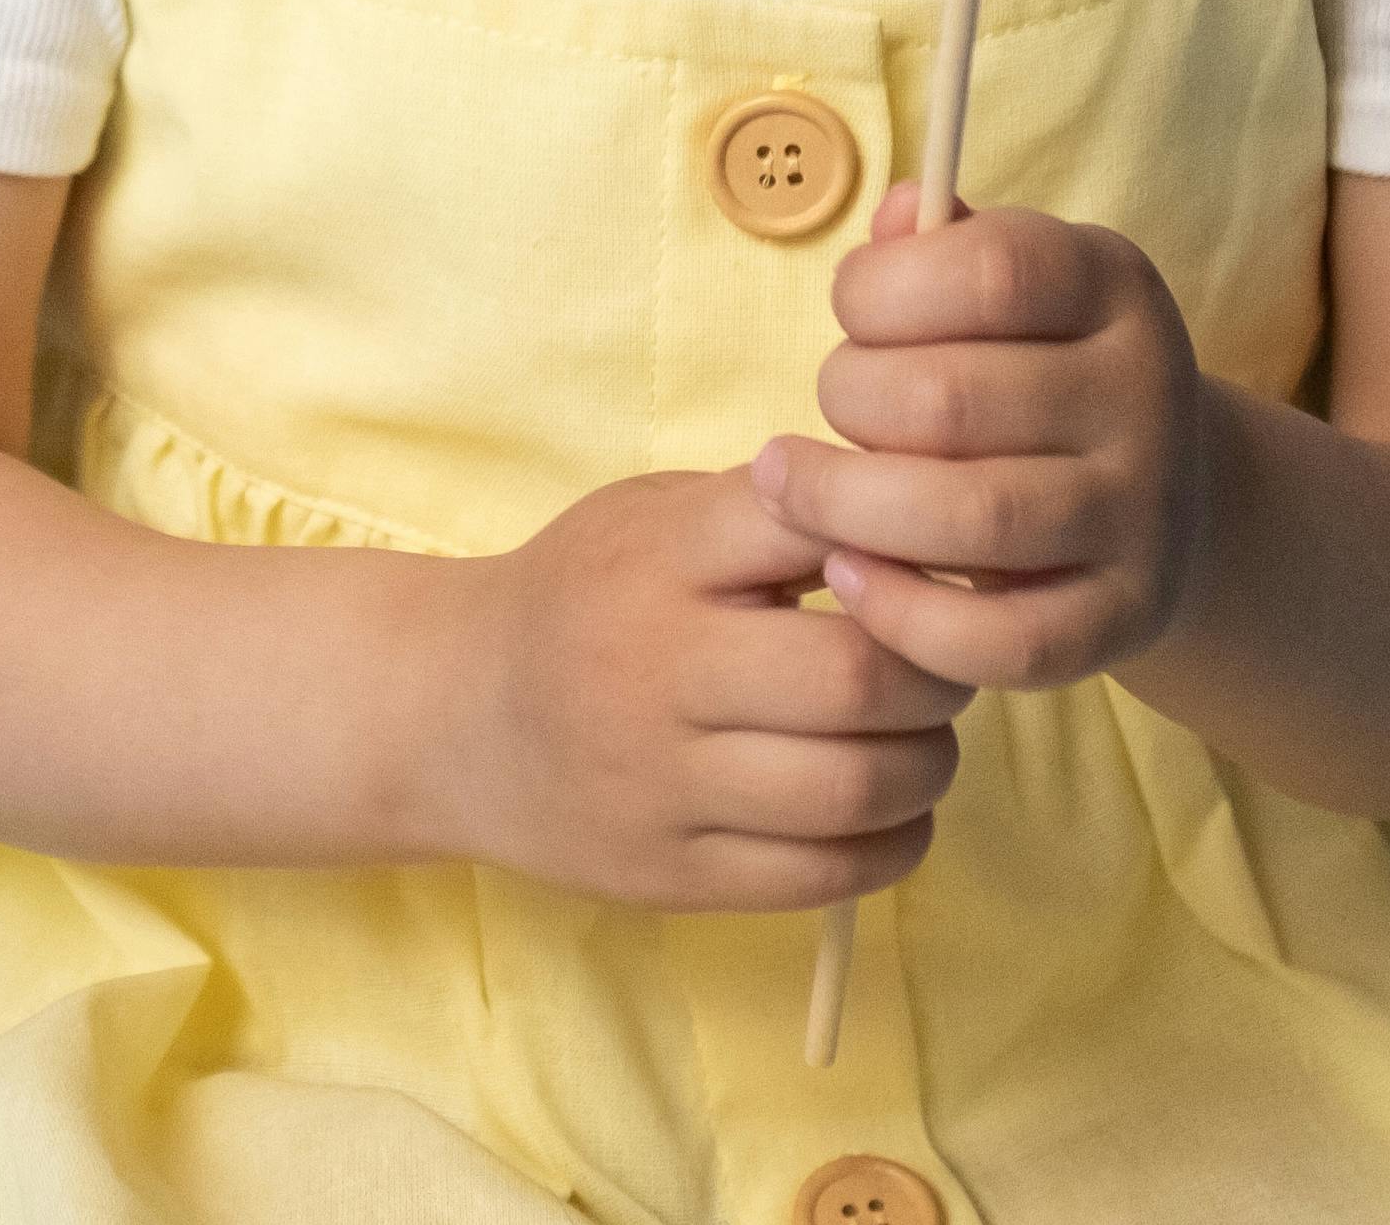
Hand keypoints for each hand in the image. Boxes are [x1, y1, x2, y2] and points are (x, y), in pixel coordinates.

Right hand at [414, 467, 964, 907]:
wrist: (451, 715)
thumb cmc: (587, 597)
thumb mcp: (655, 516)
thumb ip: (773, 513)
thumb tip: (926, 525)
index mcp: (661, 559)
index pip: (819, 531)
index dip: (902, 548)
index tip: (914, 567)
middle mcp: (658, 670)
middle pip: (858, 679)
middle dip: (935, 674)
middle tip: (939, 669)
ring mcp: (662, 784)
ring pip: (857, 787)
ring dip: (927, 764)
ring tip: (918, 740)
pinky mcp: (672, 876)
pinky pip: (827, 875)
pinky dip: (894, 843)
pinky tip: (887, 811)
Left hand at [753, 193, 1213, 697]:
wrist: (1160, 497)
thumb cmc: (1035, 370)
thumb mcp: (1011, 288)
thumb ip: (942, 248)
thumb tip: (897, 215)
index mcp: (1114, 287)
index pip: (991, 270)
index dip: (884, 289)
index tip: (852, 313)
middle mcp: (1146, 394)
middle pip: (951, 400)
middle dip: (848, 401)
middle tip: (825, 409)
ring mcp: (1145, 513)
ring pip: (973, 519)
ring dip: (847, 507)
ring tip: (789, 488)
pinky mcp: (1128, 616)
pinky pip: (1004, 638)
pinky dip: (904, 615)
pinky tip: (847, 574)